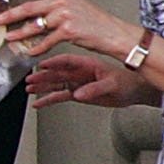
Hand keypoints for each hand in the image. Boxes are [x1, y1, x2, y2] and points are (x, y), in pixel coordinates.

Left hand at [0, 0, 134, 60]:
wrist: (113, 33)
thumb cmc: (95, 21)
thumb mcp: (74, 6)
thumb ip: (55, 5)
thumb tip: (34, 11)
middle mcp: (62, 1)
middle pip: (28, 7)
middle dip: (9, 14)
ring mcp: (64, 16)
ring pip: (34, 26)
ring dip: (19, 33)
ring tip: (9, 37)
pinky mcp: (67, 31)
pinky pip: (45, 41)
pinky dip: (35, 48)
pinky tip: (29, 51)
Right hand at [26, 51, 149, 109]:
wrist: (134, 91)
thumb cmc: (127, 83)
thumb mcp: (111, 85)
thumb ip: (94, 89)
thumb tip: (78, 93)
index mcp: (87, 65)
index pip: (67, 61)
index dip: (54, 63)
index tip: (42, 64)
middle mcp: (80, 73)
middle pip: (57, 73)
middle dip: (42, 76)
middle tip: (30, 79)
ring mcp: (78, 83)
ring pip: (56, 84)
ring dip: (42, 86)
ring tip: (29, 89)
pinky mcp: (78, 93)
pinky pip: (60, 96)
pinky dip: (49, 99)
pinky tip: (39, 102)